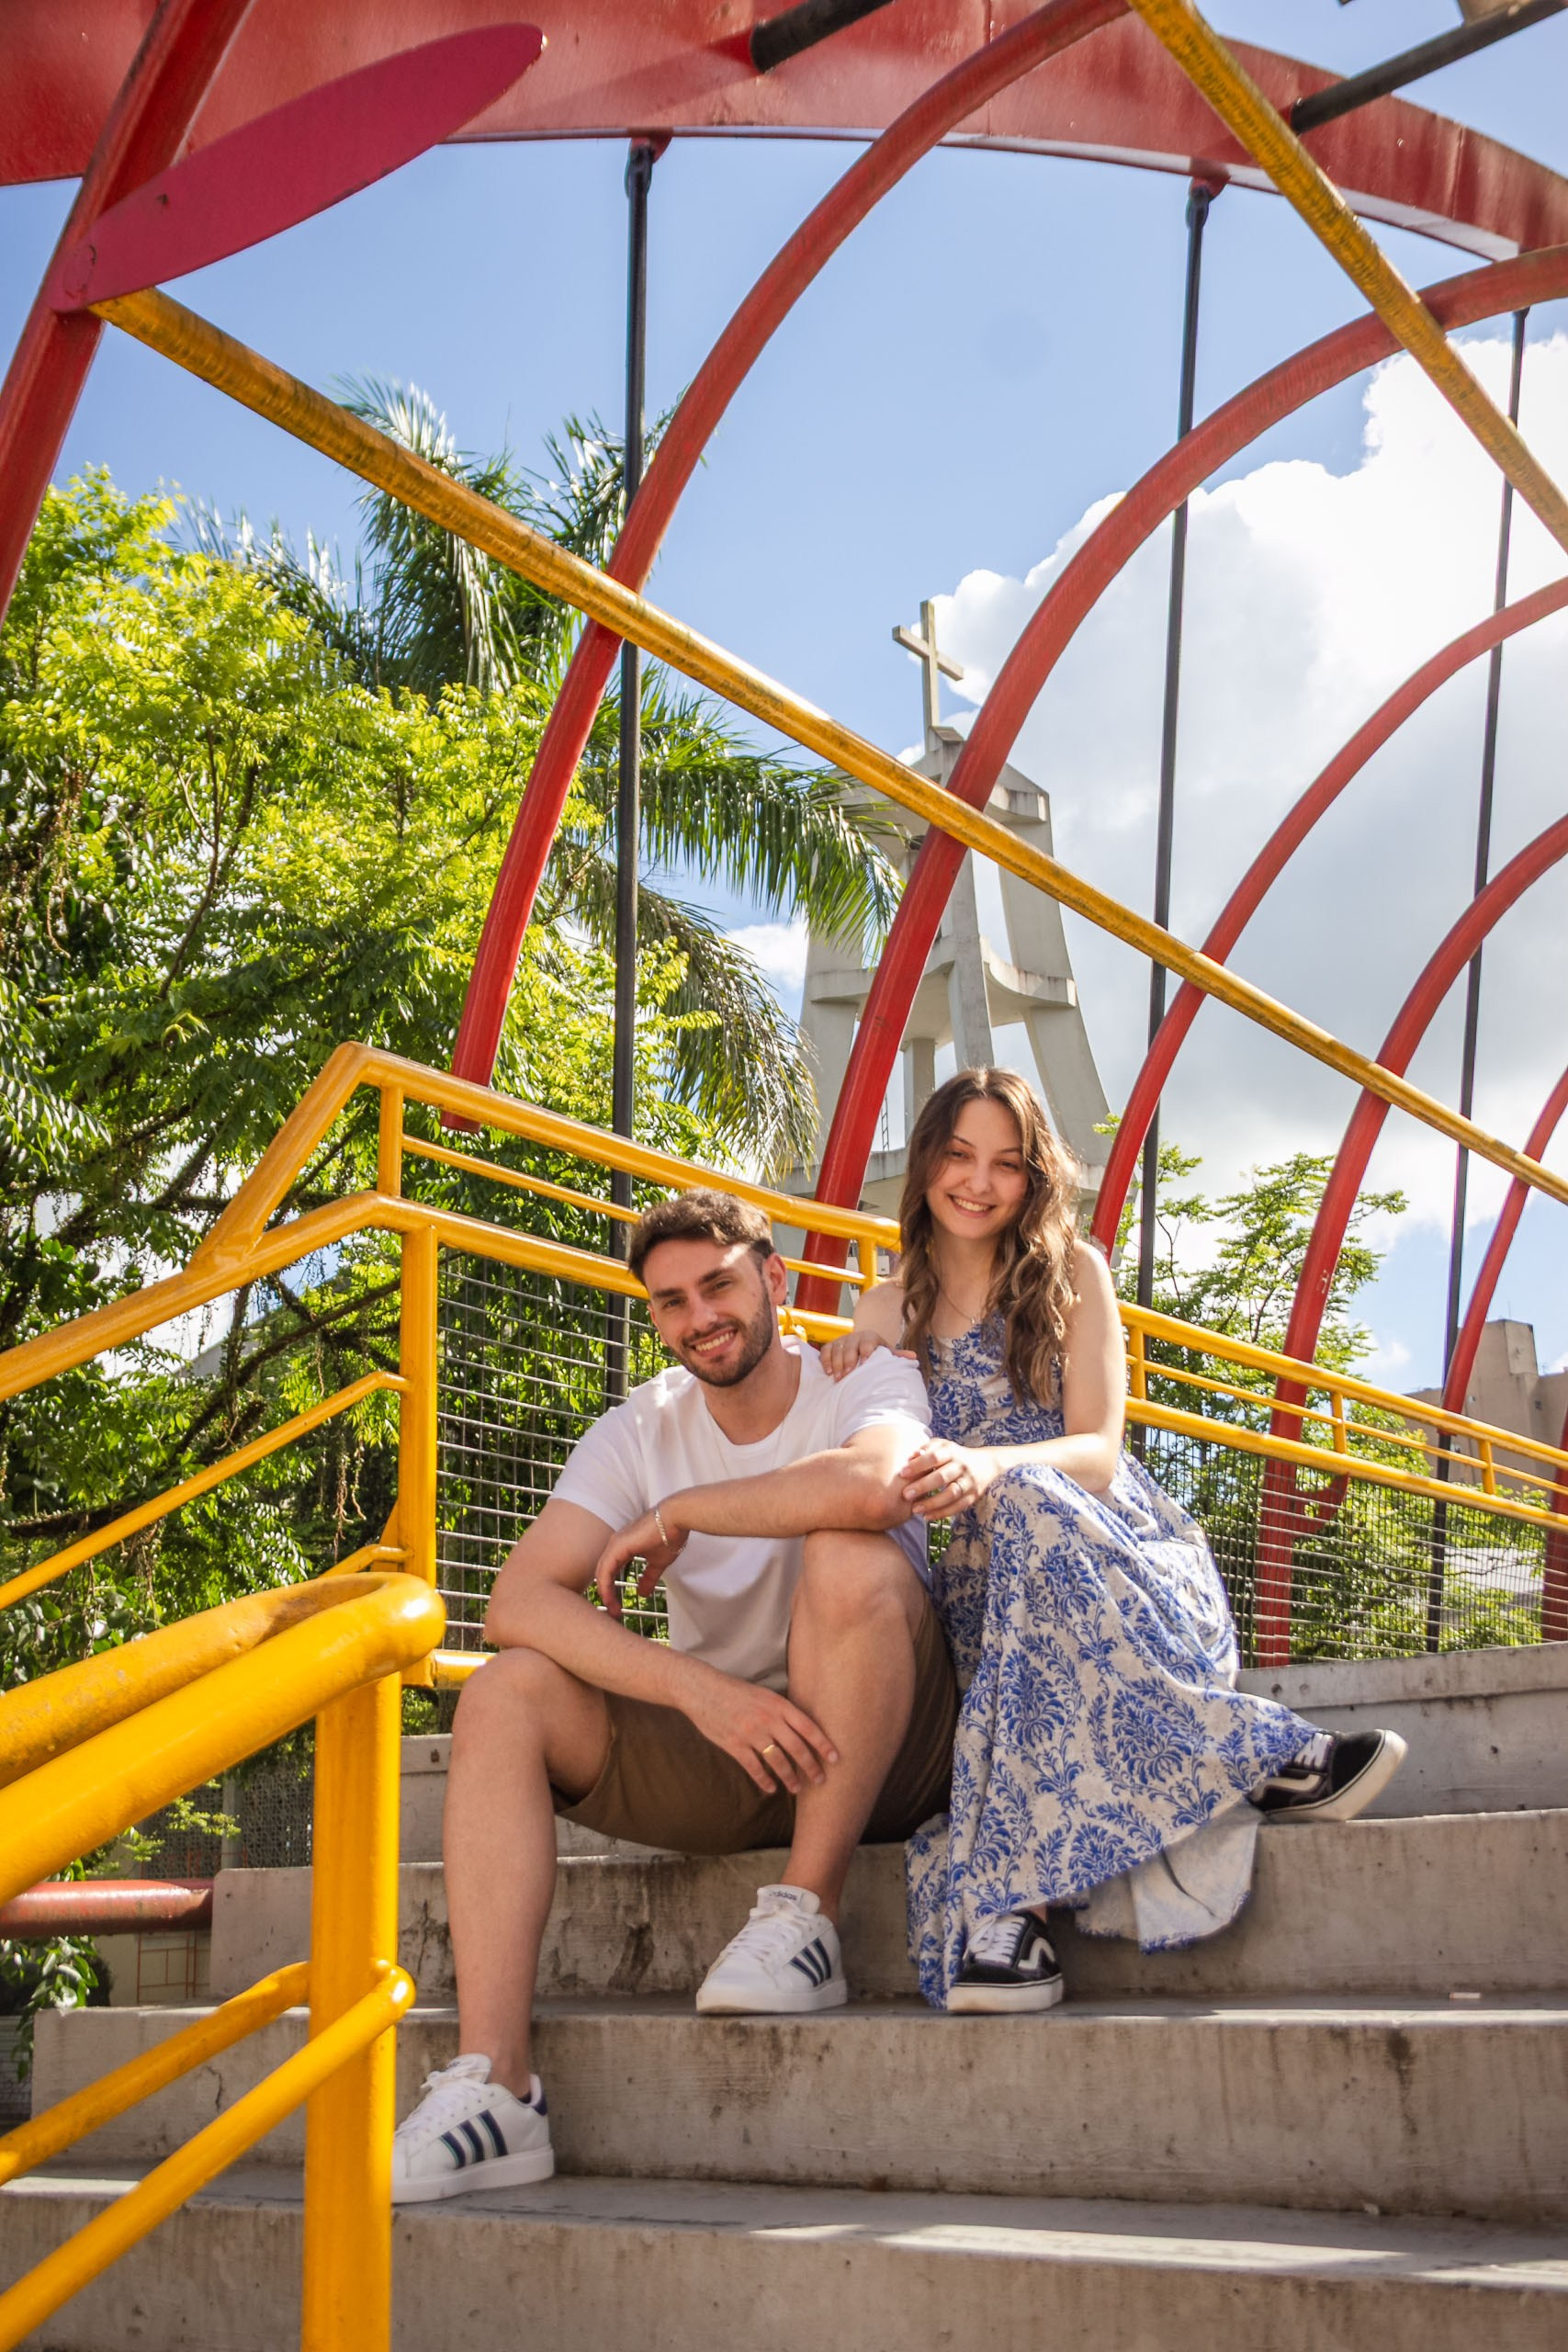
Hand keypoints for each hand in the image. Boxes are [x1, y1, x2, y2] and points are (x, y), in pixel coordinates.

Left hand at [594, 1502, 688, 1616]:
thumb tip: (642, 1594)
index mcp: (623, 1548)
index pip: (611, 1571)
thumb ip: (649, 1578)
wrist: (675, 1518)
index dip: (611, 1589)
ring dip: (605, 1593)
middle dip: (606, 1594)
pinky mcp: (618, 1546)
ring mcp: (615, 1544)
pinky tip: (608, 1597)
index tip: (617, 1607)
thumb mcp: (658, 1562)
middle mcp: (615, 1545)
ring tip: (612, 1610)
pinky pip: (605, 1570)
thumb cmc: (669, 1535)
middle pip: (603, 1573)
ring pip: (601, 1572)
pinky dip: (604, 1585)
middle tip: (613, 1613)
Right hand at [681, 1665, 838, 1795]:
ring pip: (778, 1761)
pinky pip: (754, 1768)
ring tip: (797, 1788)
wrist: (703, 1690)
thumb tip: (802, 1730)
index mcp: (778, 1704)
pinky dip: (764, 1780)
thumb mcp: (764, 1694)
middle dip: (811, 1766)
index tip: (835, 1759)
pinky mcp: (734, 1745)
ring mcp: (750, 1733)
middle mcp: (768, 1719)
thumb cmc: (735, 1691)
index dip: (824, 1745)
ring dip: (790, 1777)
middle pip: (797, 1747)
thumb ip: (781, 1711)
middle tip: (820, 1780)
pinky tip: (771, 1788)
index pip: (808, 1727)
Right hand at [818, 1329, 908, 1380]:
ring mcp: (841, 1340)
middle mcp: (855, 1336)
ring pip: (837, 1349)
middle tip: (848, 1375)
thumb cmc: (876, 1355)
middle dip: (848, 1360)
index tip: (865, 1364)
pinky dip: (825, 1361)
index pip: (868, 1341)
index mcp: (870, 1337)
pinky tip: (828, 1372)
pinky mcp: (830, 1345)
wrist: (861, 1348)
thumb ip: (897, 1356)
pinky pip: (826, 1350)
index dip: (866, 1351)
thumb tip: (913, 1357)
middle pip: (850, 1346)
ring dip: (837, 1363)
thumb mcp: (885, 1354)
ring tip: (838, 1378)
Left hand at [901, 1438, 997, 1520]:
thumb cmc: (955, 1455)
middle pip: (942, 1477)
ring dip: (932, 1503)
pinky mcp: (972, 1496)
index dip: (918, 1465)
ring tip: (915, 1509)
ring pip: (951, 1494)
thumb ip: (926, 1449)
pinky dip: (941, 1513)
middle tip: (905, 1494)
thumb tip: (910, 1457)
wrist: (986, 1464)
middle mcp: (961, 1467)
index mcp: (952, 1452)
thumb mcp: (942, 1446)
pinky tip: (926, 1516)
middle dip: (923, 1486)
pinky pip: (957, 1507)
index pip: (935, 1457)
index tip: (902, 1473)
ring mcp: (968, 1482)